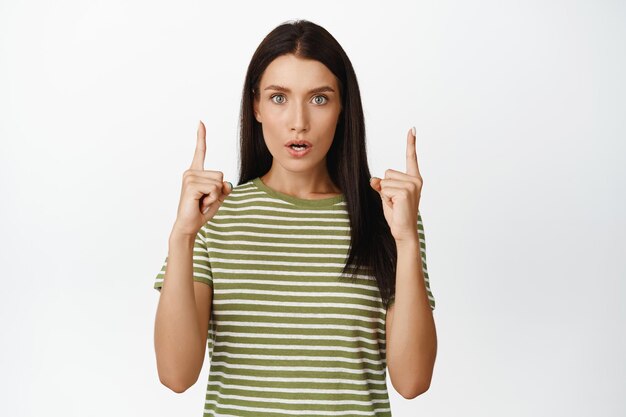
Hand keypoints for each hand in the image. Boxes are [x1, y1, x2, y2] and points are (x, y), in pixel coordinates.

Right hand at [171, 120, 232, 236]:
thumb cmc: (201, 210)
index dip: (201, 136)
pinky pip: (214, 189)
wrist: (189, 225)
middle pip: (220, 174)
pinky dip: (212, 199)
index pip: (200, 151)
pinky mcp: (191, 186)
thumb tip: (226, 183)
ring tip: (202, 202)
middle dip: (218, 191)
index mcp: (195, 172)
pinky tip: (200, 203)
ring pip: (218, 182)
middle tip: (205, 200)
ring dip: (215, 196)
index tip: (200, 122)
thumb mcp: (218, 196)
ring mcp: (189, 178)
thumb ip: (224, 187)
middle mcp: (190, 172)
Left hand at [369, 127, 422, 242]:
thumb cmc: (396, 214)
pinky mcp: (405, 192)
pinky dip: (385, 198)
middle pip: (387, 172)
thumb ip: (381, 184)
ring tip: (395, 205)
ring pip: (384, 181)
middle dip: (385, 187)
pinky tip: (395, 206)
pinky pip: (384, 188)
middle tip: (394, 201)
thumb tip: (374, 179)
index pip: (411, 158)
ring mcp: (412, 185)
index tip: (412, 129)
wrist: (403, 230)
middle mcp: (415, 180)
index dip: (411, 143)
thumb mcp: (386, 196)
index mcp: (413, 179)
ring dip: (385, 194)